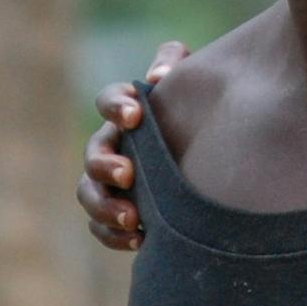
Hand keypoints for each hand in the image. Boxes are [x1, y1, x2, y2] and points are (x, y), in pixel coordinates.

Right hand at [76, 40, 189, 250]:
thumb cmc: (201, 111)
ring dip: (104, 206)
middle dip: (105, 165)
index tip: (135, 115)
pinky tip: (139, 241)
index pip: (109, 100)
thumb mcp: (194, 82)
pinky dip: (113, 235)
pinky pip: (101, 227)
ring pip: (89, 193)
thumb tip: (157, 77)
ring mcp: (112, 181)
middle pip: (93, 154)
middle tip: (128, 174)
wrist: (217, 155)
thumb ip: (175, 64)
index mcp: (129, 111)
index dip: (116, 106)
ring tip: (132, 219)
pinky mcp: (118, 211)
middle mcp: (114, 145)